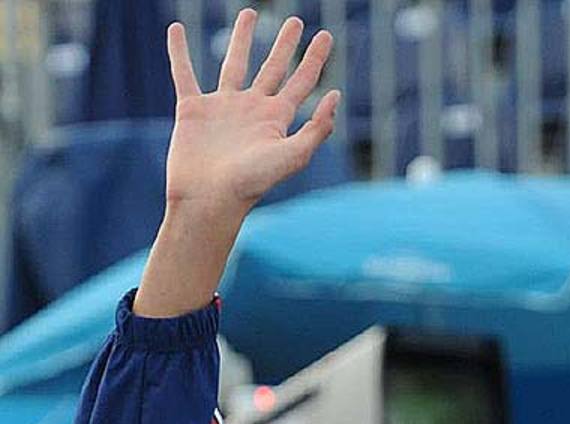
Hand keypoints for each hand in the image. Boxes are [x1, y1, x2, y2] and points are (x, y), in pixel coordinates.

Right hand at [165, 8, 338, 215]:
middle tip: (297, 21)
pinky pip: (184, 73)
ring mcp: (223, 108)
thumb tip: (335, 95)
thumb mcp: (292, 156)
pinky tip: (175, 29)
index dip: (315, 59)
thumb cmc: (251, 183)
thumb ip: (316, 129)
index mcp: (276, 120)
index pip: (301, 82)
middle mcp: (252, 110)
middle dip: (285, 45)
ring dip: (241, 39)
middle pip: (273, 68)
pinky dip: (178, 52)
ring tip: (249, 13)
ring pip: (234, 64)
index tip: (327, 36)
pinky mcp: (193, 110)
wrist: (210, 199)